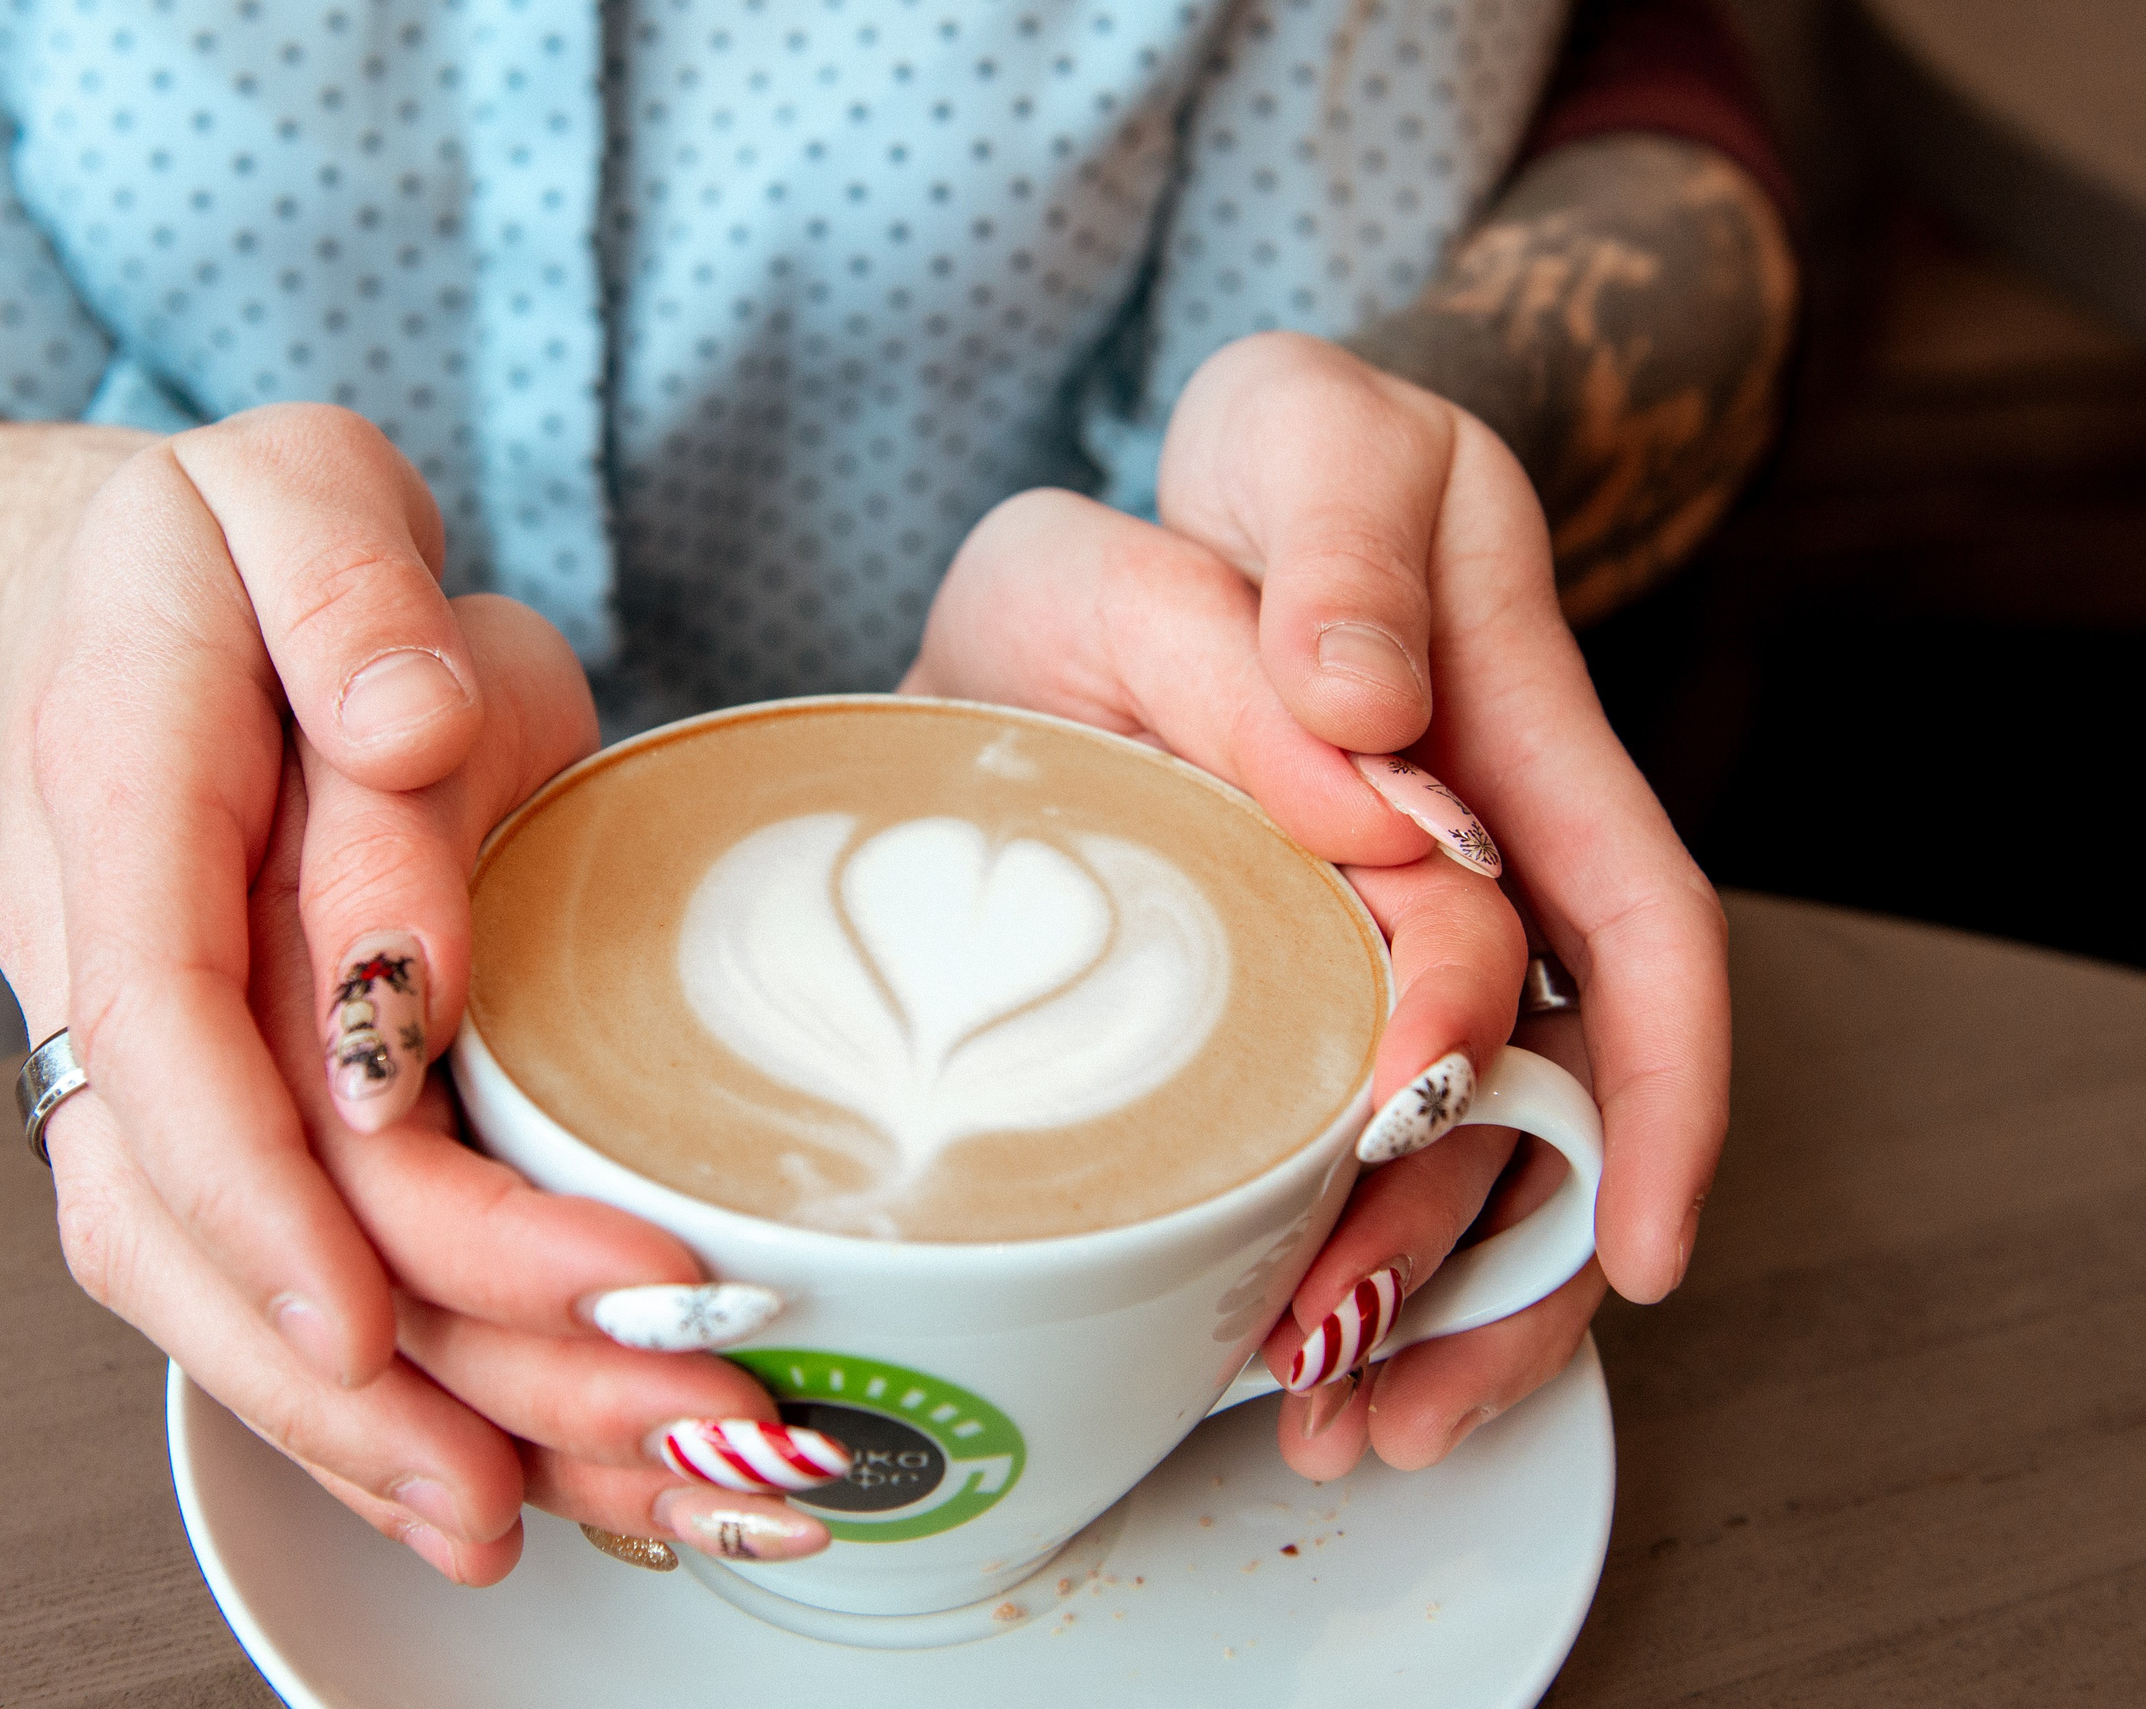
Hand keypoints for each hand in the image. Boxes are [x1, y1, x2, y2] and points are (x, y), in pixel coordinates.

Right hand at [0, 407, 838, 1576]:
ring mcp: (143, 1062)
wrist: (112, 602)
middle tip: (613, 1421)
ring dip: (384, 1421)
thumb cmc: (229, 549)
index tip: (372, 1316)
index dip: (254, 1186)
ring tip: (563, 1518)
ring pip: (213, 1287)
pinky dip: (374, 1393)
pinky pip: (259, 1276)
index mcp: (121, 800)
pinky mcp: (211, 1114)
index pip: (161, 1023)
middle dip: (392, 1355)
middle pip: (198, 1215)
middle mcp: (104, 965)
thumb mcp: (290, 494)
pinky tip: (504, 1478)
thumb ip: (346, 605)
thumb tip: (408, 740)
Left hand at [904, 333, 1726, 1467]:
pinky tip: (1258, 1337)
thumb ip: (1333, 555)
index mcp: (1523, 742)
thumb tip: (1358, 719)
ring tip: (1321, 1431)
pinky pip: (1343, 1117)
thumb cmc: (1283, 465)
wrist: (1211, 496)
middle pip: (1551, 1093)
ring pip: (1460, 1143)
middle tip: (1368, 1404)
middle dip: (1492, 1264)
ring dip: (1408, 1298)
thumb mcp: (1313, 442)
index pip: (1640, 930)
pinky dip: (1318, 1229)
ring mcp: (1398, 934)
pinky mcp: (1304, 972)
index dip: (1661, 1090)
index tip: (1643, 1235)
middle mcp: (1489, 864)